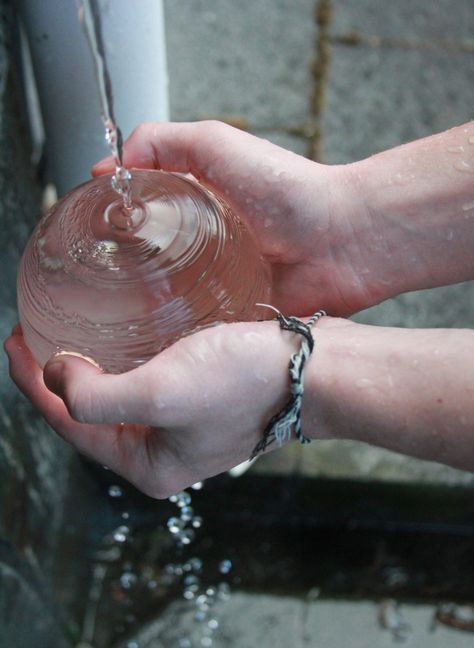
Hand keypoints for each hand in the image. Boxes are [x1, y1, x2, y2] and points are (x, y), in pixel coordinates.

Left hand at [5, 321, 315, 497]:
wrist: (318, 370)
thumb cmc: (247, 383)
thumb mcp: (163, 392)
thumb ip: (97, 397)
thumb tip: (56, 378)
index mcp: (149, 466)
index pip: (72, 426)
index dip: (32, 384)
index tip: (14, 341)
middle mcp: (164, 452)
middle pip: (91, 414)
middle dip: (57, 377)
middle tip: (35, 334)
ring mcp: (184, 425)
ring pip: (118, 394)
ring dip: (90, 364)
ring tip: (67, 330)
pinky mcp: (202, 397)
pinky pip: (146, 379)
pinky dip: (125, 357)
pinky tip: (120, 332)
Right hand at [93, 120, 373, 315]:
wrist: (340, 241)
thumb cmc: (286, 190)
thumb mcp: (215, 142)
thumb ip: (159, 141)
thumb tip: (108, 170)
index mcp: (195, 208)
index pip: (139, 218)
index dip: (113, 226)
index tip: (86, 237)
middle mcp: (202, 248)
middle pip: (147, 264)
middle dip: (122, 275)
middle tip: (96, 287)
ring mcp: (216, 285)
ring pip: (166, 301)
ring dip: (146, 309)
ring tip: (118, 319)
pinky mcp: (232, 317)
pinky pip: (197, 329)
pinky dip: (179, 334)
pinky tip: (157, 340)